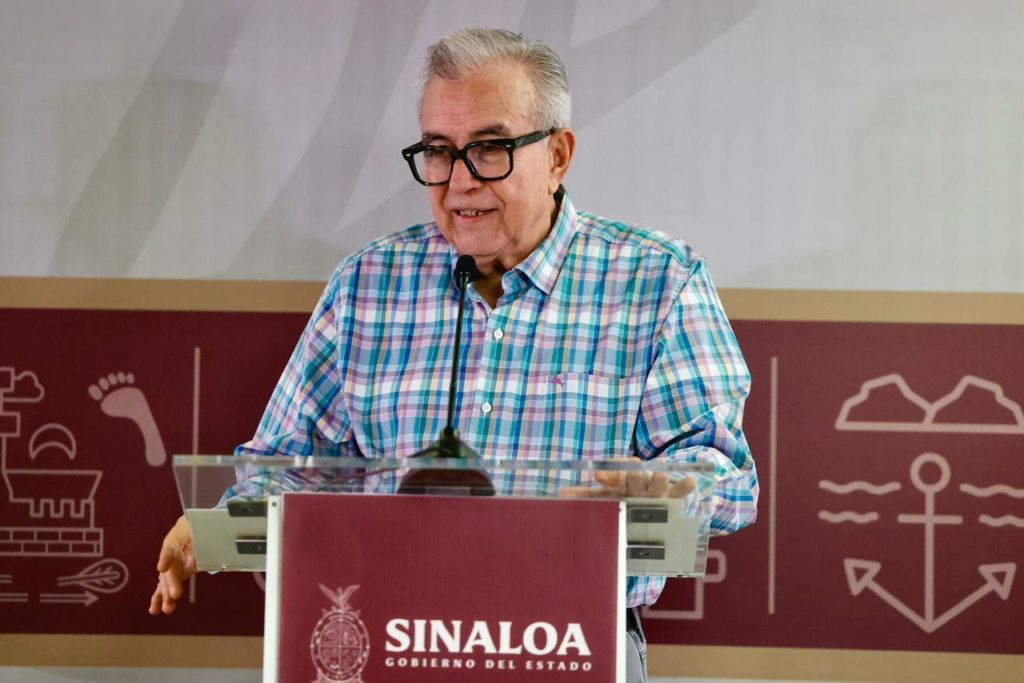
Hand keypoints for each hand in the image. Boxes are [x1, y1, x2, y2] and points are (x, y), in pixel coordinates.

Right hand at [148, 515, 196, 614]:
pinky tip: (156, 609)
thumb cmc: (191, 527)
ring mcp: (173, 566)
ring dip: (166, 595)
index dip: (166, 559)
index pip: (169, 551)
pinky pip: (168, 586)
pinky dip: (164, 598)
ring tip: (168, 609)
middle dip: (172, 584)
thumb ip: (192, 533)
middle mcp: (171, 556)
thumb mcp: (191, 527)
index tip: (162, 568)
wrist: (191, 528)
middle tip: (175, 595)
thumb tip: (195, 537)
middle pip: (170, 571)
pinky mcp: (178, 573)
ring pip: (167, 582)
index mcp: (174, 542)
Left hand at [559, 457, 695, 498]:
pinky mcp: (674, 498)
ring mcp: (657, 491)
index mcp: (622, 483)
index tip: (598, 475)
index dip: (609, 473)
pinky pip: (681, 491)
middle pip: (635, 475)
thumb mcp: (607, 500)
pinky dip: (684, 486)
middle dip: (632, 474)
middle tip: (631, 470)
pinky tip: (689, 481)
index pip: (614, 473)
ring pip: (657, 481)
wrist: (656, 512)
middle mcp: (640, 484)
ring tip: (658, 475)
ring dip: (657, 479)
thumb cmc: (626, 505)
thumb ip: (587, 498)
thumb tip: (561, 495)